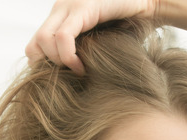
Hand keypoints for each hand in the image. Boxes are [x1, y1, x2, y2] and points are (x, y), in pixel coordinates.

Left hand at [25, 0, 158, 73]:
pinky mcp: (83, 8)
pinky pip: (63, 37)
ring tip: (78, 72)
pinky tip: (81, 68)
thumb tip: (67, 84)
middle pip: (33, 45)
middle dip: (48, 68)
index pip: (34, 46)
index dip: (43, 67)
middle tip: (69, 78)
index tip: (63, 80)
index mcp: (61, 17)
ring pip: (44, 41)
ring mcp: (69, 5)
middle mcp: (61, 9)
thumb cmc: (130, 27)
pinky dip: (68, 57)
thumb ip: (81, 53)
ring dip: (58, 63)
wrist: (153, 4)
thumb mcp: (98, 44)